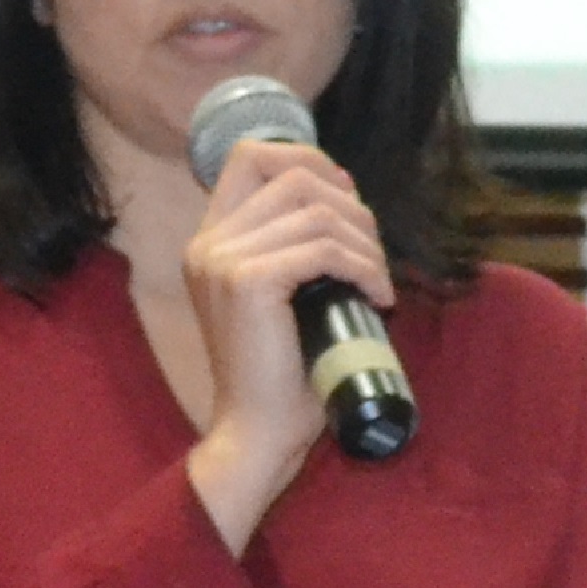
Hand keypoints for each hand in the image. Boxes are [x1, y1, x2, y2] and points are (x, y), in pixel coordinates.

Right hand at [167, 132, 393, 551]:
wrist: (258, 432)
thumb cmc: (281, 373)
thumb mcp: (283, 295)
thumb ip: (293, 246)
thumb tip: (346, 200)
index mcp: (209, 241)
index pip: (249, 155)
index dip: (307, 160)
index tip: (346, 201)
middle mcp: (207, 243)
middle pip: (293, 175)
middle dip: (351, 206)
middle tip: (374, 256)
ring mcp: (223, 260)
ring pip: (317, 211)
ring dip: (365, 242)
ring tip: (379, 282)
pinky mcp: (248, 282)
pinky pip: (324, 250)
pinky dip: (363, 268)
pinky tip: (377, 298)